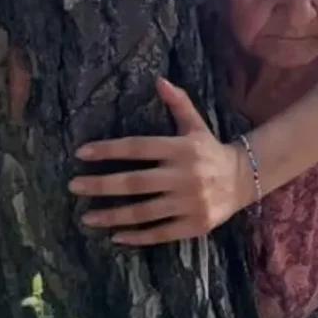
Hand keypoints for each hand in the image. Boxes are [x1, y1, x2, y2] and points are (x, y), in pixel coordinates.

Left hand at [68, 79, 250, 243]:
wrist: (244, 178)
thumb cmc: (210, 150)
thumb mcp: (196, 125)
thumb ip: (178, 104)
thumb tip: (159, 80)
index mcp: (182, 149)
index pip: (138, 147)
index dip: (108, 150)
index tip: (80, 153)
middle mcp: (185, 176)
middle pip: (135, 182)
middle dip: (101, 185)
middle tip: (73, 186)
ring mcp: (190, 202)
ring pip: (144, 212)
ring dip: (112, 215)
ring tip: (87, 217)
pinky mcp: (195, 224)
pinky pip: (161, 232)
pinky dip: (137, 237)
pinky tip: (116, 236)